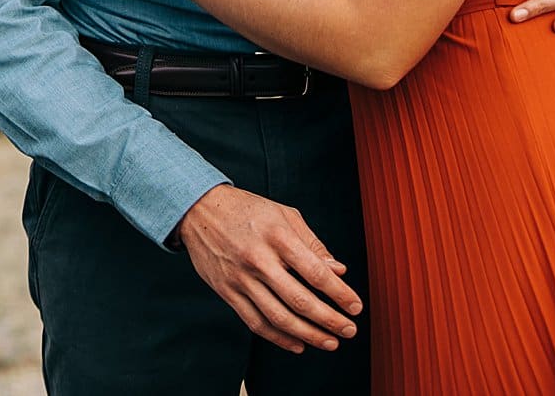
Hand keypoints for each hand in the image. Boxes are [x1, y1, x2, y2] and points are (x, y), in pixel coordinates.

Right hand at [175, 185, 361, 353]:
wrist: (198, 209)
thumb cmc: (246, 209)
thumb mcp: (284, 214)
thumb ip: (313, 243)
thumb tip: (339, 270)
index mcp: (277, 236)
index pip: (315, 272)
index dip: (339, 293)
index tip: (355, 306)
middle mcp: (258, 259)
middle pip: (299, 299)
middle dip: (329, 320)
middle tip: (349, 330)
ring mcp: (240, 278)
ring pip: (278, 317)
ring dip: (308, 335)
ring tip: (329, 342)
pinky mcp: (227, 291)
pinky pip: (255, 322)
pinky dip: (278, 338)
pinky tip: (298, 344)